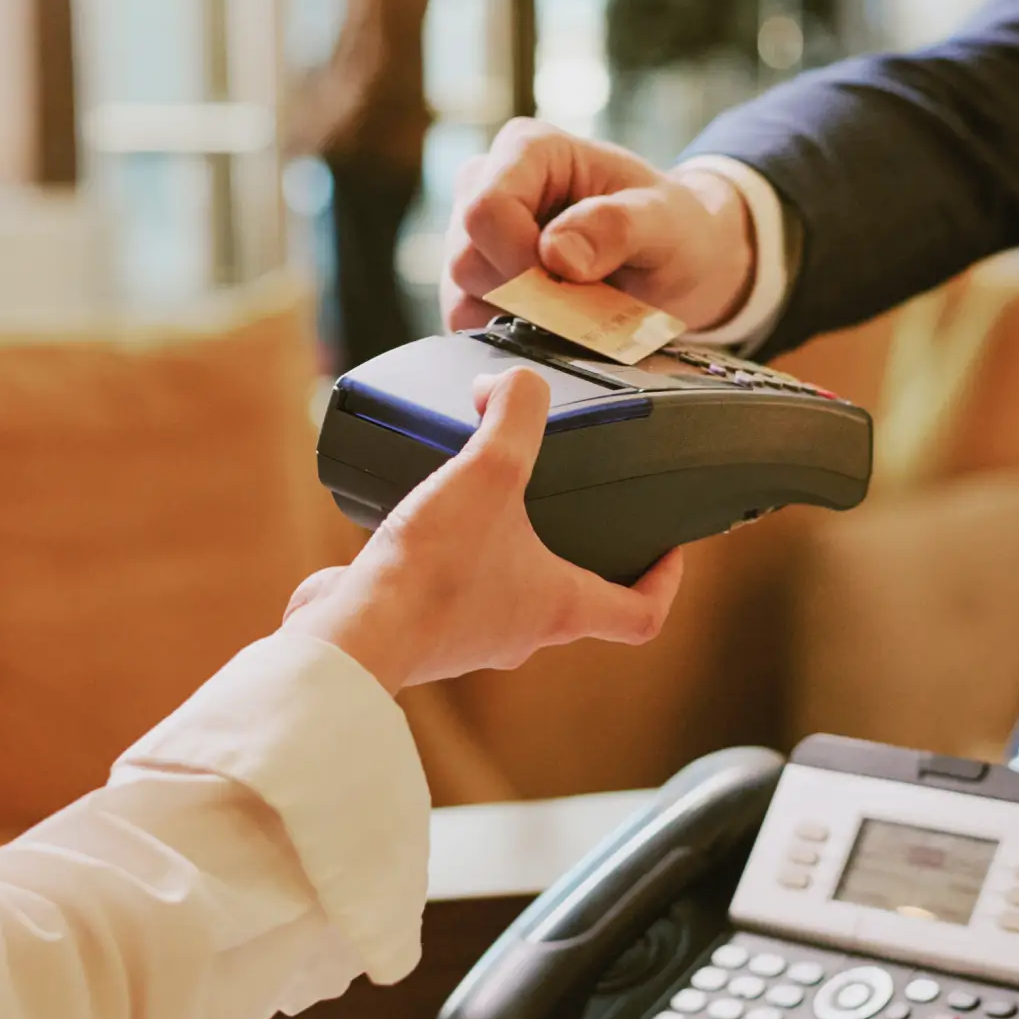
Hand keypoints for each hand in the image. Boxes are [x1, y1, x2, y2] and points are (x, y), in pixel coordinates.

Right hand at [282, 368, 683, 691]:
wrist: (352, 634)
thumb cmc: (430, 574)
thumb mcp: (488, 471)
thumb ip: (515, 415)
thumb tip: (510, 383)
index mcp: (560, 606)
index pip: (640, 615)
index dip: (664, 582)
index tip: (666, 552)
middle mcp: (522, 630)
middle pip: (575, 598)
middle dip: (578, 550)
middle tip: (572, 504)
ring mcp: (472, 635)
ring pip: (510, 593)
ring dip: (509, 550)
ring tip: (491, 500)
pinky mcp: (426, 628)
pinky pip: (451, 590)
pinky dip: (451, 557)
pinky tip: (426, 522)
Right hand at [441, 119, 755, 333]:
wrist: (674, 262)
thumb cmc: (670, 227)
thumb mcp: (665, 222)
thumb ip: (616, 227)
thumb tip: (556, 254)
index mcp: (529, 149)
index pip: (486, 209)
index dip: (520, 260)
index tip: (572, 287)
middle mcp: (487, 183)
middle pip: (468, 256)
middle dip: (527, 295)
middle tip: (588, 302)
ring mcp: (472, 234)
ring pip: (461, 294)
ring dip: (522, 318)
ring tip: (579, 308)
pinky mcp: (471, 280)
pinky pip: (466, 321)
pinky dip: (512, 335)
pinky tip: (556, 324)